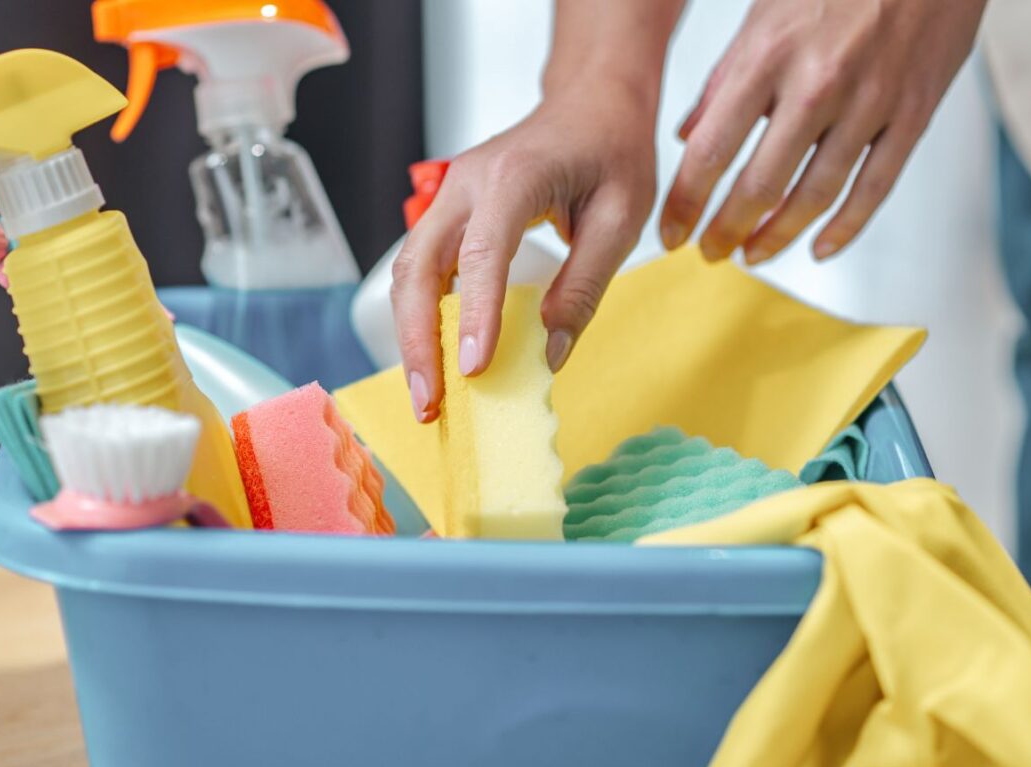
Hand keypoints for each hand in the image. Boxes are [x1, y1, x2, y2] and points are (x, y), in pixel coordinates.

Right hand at [391, 81, 656, 422]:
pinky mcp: (451, 212)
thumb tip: (548, 355)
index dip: (474, 315)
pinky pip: (422, 268)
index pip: (483, 253)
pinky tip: (434, 356)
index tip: (473, 371)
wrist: (592, 100)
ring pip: (409, 271)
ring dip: (411, 335)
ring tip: (428, 394)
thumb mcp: (621, 217)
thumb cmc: (612, 149)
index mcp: (513, 176)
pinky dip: (421, 315)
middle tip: (430, 403)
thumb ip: (584, 286)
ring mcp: (450, 195)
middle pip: (418, 267)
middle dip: (417, 341)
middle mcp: (466, 183)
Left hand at [659, 0, 986, 264]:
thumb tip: (686, 136)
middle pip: (760, 184)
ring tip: (754, 253)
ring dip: (779, 235)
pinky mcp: (913, 113)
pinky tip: (819, 247)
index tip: (672, 232)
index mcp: (768, 57)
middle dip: (727, 229)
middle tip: (710, 252)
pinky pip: (876, 187)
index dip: (686, 203)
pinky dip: (846, 228)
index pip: (711, 151)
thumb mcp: (762, 16)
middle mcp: (817, 83)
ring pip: (816, 194)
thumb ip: (722, 81)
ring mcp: (869, 102)